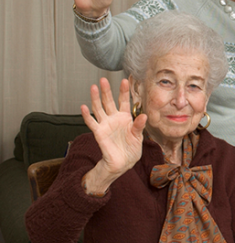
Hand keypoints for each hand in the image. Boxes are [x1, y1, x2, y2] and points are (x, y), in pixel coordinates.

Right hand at [81, 78, 144, 192]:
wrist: (123, 162)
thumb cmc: (131, 149)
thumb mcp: (138, 137)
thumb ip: (139, 126)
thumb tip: (143, 116)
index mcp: (126, 118)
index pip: (124, 101)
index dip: (124, 91)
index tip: (125, 80)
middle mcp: (114, 119)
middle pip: (109, 102)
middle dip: (107, 91)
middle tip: (103, 79)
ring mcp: (106, 124)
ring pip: (99, 108)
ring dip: (95, 98)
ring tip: (93, 87)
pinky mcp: (99, 132)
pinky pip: (92, 122)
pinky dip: (87, 115)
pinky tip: (83, 107)